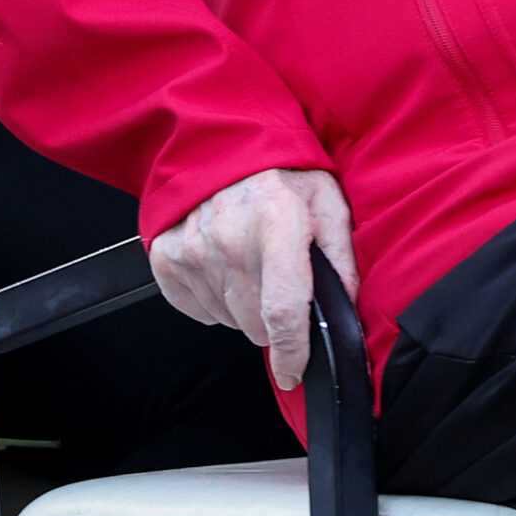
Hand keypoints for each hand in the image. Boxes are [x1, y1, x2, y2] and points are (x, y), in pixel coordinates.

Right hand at [150, 168, 356, 389]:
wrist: (222, 142)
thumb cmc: (282, 170)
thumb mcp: (327, 199)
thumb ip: (342, 255)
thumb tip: (349, 307)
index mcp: (278, 222)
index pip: (283, 310)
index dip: (292, 352)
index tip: (295, 372)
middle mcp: (230, 237)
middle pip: (255, 323)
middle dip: (274, 321)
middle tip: (281, 284)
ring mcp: (193, 248)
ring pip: (227, 319)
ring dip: (244, 307)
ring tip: (253, 264)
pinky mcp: (167, 257)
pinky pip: (196, 309)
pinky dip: (215, 300)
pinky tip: (226, 267)